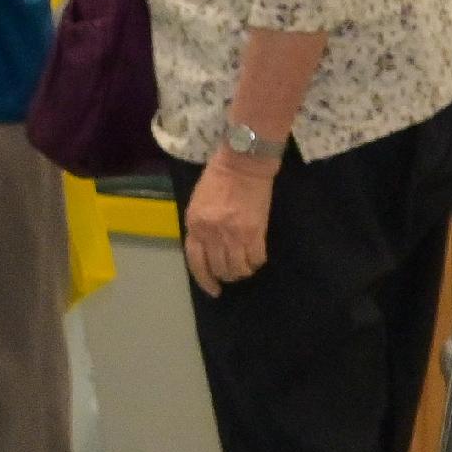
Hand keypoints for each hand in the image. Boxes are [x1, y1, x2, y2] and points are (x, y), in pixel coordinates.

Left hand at [184, 156, 274, 295]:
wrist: (243, 163)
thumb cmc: (218, 179)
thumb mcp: (198, 203)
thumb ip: (200, 227)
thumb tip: (206, 250)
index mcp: (196, 225)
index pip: (196, 262)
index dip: (205, 280)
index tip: (213, 289)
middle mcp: (213, 233)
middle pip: (219, 268)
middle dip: (226, 275)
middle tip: (232, 272)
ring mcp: (235, 234)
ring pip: (238, 268)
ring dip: (242, 272)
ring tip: (244, 267)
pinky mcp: (256, 231)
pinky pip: (256, 258)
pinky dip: (256, 263)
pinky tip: (256, 258)